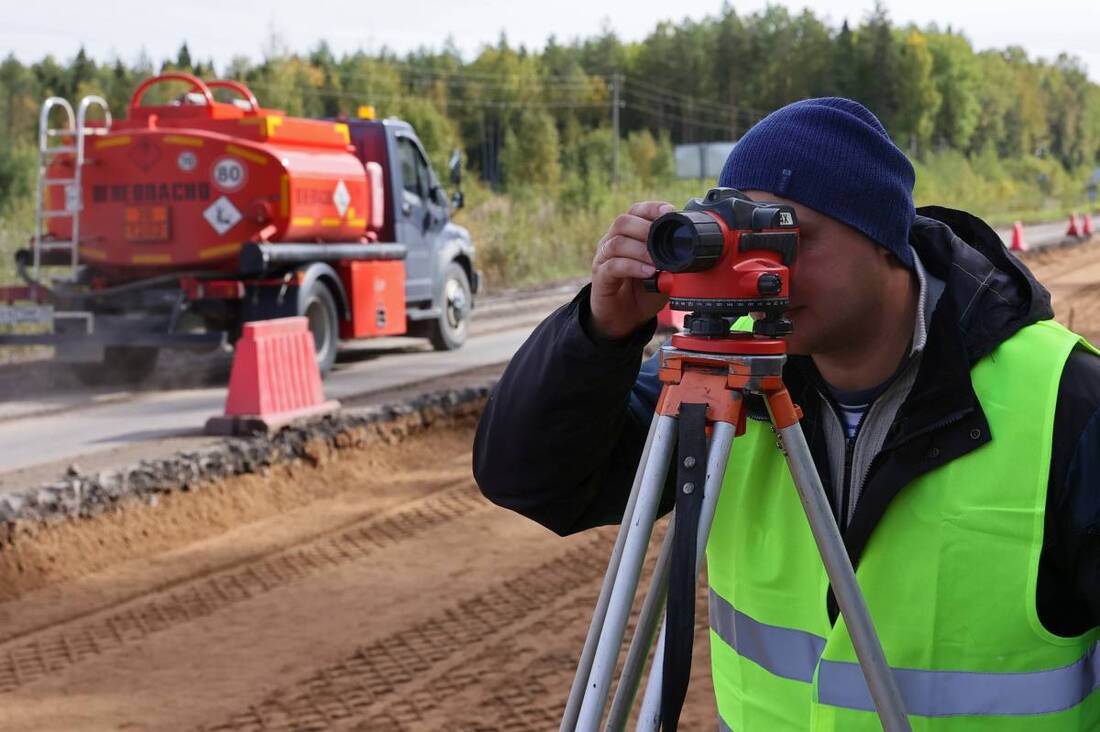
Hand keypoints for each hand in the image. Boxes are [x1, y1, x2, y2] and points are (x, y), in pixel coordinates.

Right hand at [588, 201, 673, 340]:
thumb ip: (673, 261)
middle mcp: (613, 241)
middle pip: (623, 221)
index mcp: (629, 234)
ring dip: (641, 250)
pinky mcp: (601, 276)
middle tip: (662, 240)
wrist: (626, 319)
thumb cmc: (643, 292)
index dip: (652, 208)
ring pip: (617, 243)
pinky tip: (648, 273)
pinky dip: (633, 267)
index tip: (669, 212)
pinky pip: (614, 266)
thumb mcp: (664, 273)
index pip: (636, 211)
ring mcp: (604, 258)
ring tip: (657, 261)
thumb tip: (692, 253)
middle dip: (645, 228)